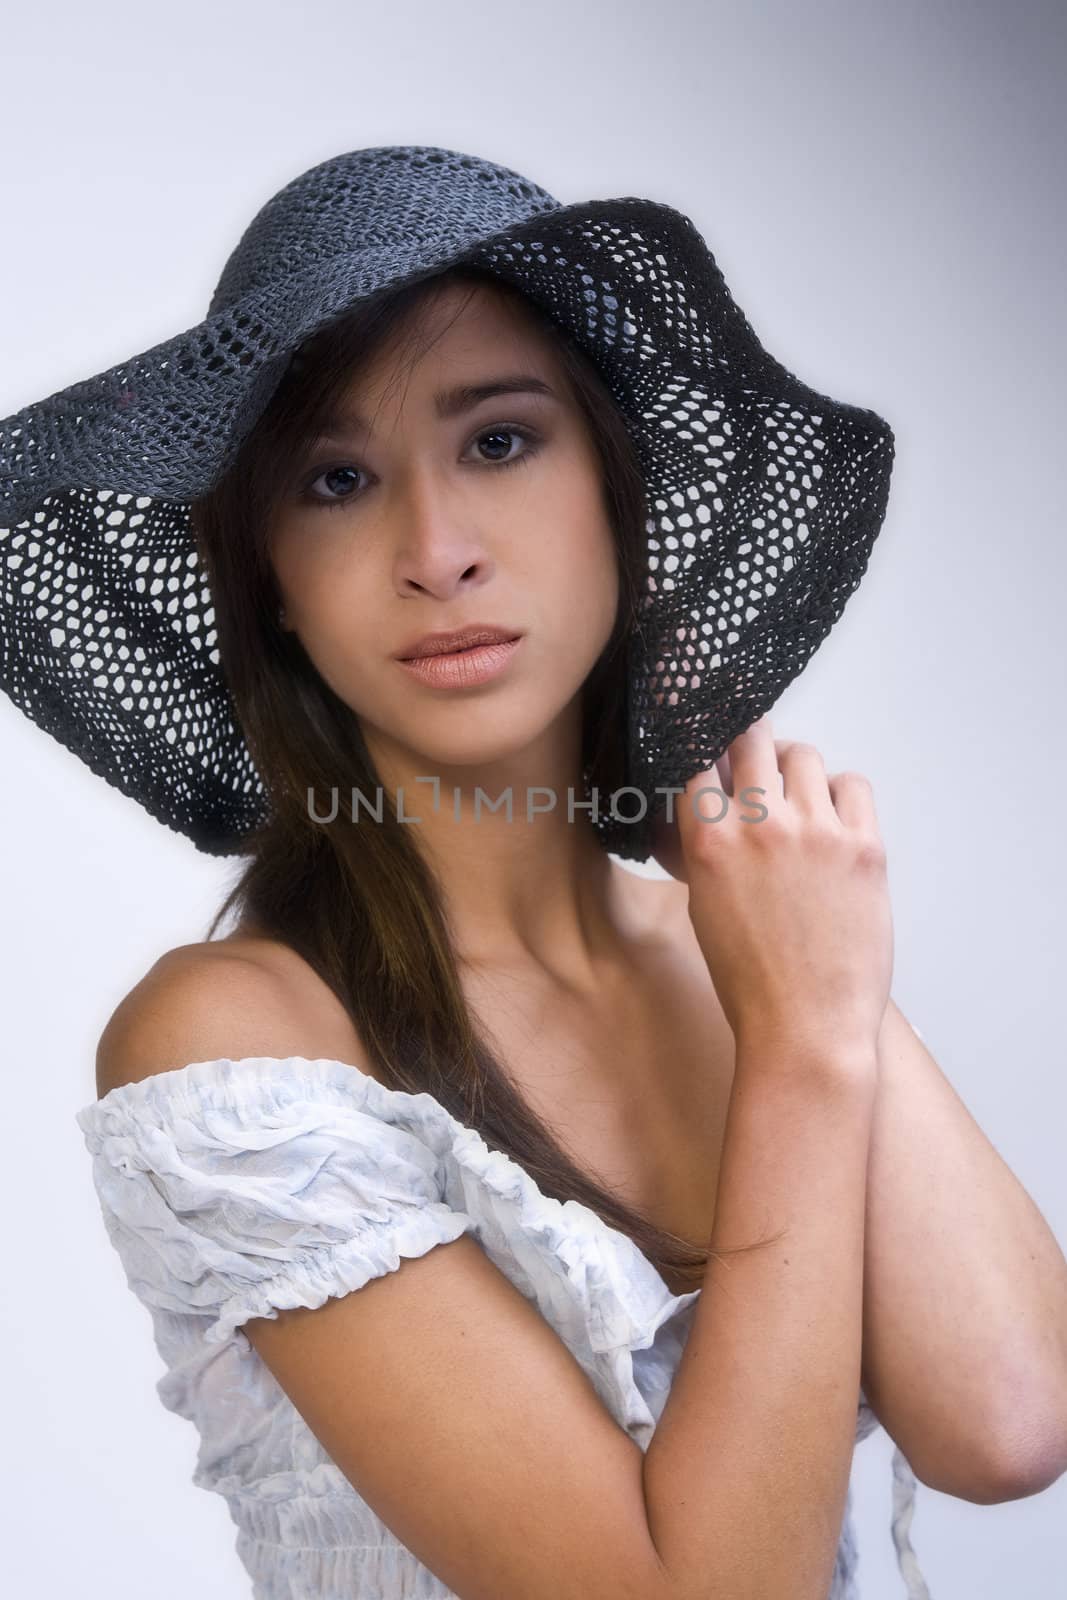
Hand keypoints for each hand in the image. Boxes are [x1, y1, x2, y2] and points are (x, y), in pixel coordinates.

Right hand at [654, 716, 893, 1057]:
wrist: (806, 1026)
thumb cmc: (749, 978)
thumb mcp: (702, 907)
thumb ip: (693, 850)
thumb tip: (687, 810)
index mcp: (710, 841)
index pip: (699, 759)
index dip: (702, 745)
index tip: (705, 739)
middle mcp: (762, 825)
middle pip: (753, 736)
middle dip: (749, 744)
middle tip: (755, 764)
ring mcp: (818, 832)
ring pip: (804, 754)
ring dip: (794, 768)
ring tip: (797, 799)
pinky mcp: (865, 847)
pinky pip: (853, 784)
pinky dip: (840, 793)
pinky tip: (833, 820)